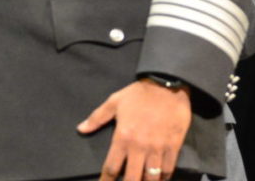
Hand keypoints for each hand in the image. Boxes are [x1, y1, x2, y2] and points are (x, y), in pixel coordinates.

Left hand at [77, 78, 191, 180]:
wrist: (167, 84)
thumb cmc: (139, 94)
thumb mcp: (114, 101)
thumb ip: (97, 117)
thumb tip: (80, 129)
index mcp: (123, 137)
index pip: (111, 167)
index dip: (106, 180)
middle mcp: (139, 146)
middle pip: (132, 178)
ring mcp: (158, 148)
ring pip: (151, 177)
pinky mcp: (174, 146)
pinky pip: (168, 169)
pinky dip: (164, 177)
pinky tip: (159, 179)